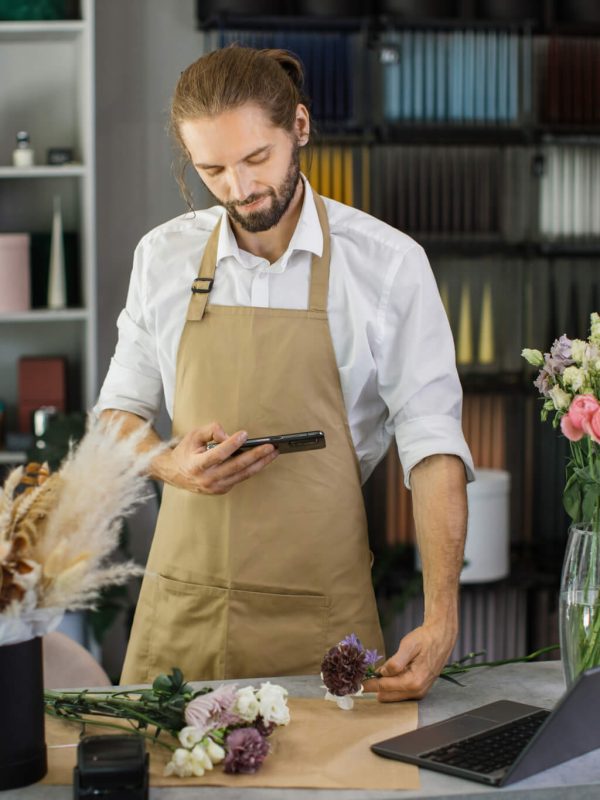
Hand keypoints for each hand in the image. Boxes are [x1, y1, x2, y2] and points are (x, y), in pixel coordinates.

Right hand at [155, 421, 277, 493]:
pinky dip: (252, 468)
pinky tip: (263, 460)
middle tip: (270, 446)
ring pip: (242, 475)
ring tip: (273, 453)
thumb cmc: (186, 451)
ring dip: (260, 463)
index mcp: (197, 465)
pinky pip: (240, 478)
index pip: (218, 454)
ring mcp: (215, 487)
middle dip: (255, 455)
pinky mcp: (222, 490)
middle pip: (236, 467)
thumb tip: (228, 436)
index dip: (231, 444)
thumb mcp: (193, 436)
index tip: (244, 434)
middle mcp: (207, 479)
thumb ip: (210, 431)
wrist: (175, 473)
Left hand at [362, 622, 456, 701]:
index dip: (370, 684)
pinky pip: (401, 692)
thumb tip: (382, 674)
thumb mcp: (408, 646)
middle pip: (389, 695)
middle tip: (361, 681)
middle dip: (375, 688)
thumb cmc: (425, 639)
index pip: (385, 687)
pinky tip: (385, 678)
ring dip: (383, 689)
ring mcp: (419, 692)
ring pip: (394, 695)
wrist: (441, 637)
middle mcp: (417, 691)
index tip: (358, 683)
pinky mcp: (420, 689)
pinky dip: (392, 687)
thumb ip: (395, 662)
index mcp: (413, 682)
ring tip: (370, 679)